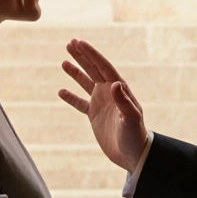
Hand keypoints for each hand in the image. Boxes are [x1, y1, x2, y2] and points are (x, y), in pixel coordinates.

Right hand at [58, 39, 147, 171]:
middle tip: (69, 43)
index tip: (79, 42)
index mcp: (120, 89)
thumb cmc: (135, 136)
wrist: (133, 155)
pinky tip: (61, 91)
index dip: (91, 54)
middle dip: (82, 56)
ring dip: (76, 72)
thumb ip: (124, 101)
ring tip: (64, 61)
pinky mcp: (95, 116)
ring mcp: (102, 103)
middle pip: (93, 69)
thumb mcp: (131, 118)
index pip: (103, 67)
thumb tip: (115, 83)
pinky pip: (80, 103)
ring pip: (86, 83)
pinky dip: (71, 97)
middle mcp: (110, 93)